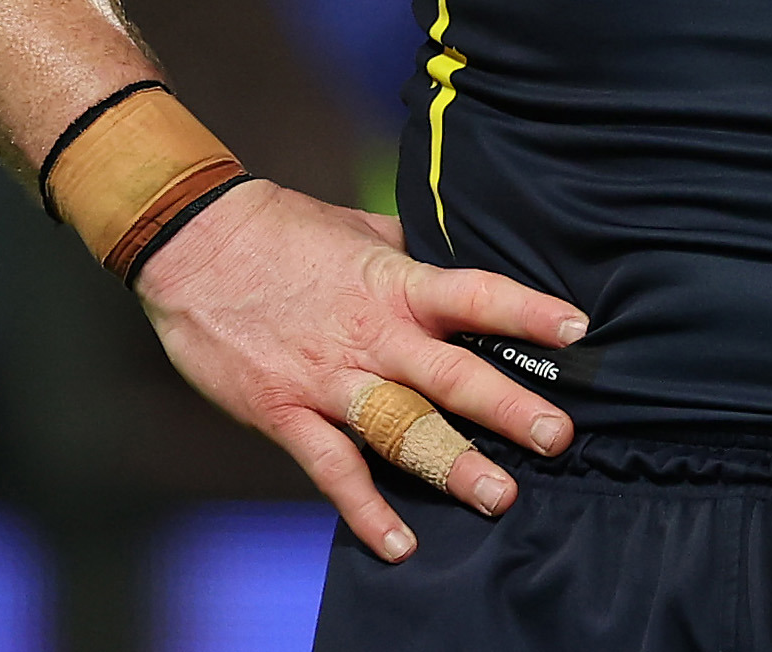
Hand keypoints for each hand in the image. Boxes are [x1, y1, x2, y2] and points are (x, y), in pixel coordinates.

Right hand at [133, 181, 588, 562]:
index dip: (527, 312)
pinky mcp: (284, 412)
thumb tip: (460, 254)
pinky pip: (332, 469)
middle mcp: (373, 334)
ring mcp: (329, 378)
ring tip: (500, 496)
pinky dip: (364, 510)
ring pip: (401, 427)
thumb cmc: (283, 231)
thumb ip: (412, 253)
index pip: (476, 295)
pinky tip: (398, 543)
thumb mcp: (361, 228)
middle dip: (509, 408)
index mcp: (396, 282)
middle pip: (452, 375)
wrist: (194, 245)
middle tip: (559, 437)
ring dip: (452, 463)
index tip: (577, 330)